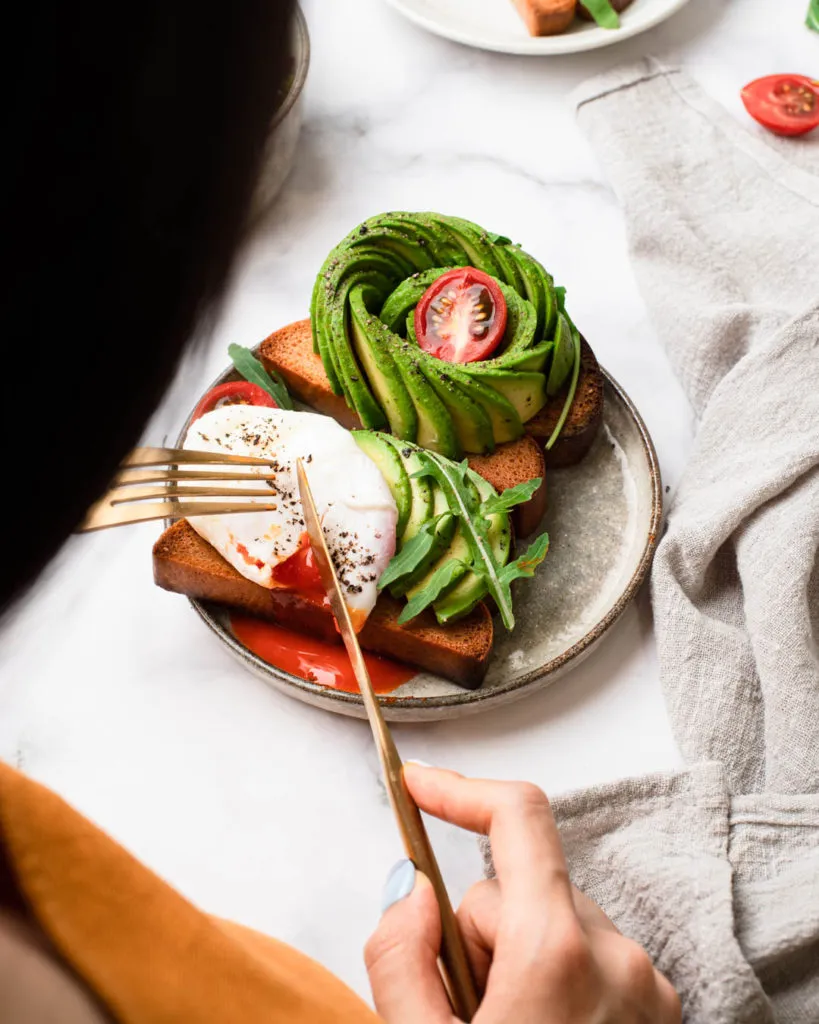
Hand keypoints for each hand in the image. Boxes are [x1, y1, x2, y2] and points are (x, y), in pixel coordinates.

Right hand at [365, 765, 680, 1023]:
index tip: (418, 784)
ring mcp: (646, 986)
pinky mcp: (657, 1008)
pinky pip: (587, 957)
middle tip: (461, 1010)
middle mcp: (618, 957)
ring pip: (553, 923)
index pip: (517, 819)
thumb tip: (412, 892)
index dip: (459, 790)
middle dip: (476, 933)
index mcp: (559, 954)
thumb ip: (399, 955)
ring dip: (514, 962)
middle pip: (522, 889)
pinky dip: (552, 980)